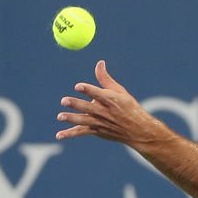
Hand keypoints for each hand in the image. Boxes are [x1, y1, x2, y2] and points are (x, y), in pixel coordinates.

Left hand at [56, 60, 170, 145]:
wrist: (137, 131)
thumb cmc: (129, 108)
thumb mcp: (120, 91)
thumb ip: (105, 79)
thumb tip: (99, 63)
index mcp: (111, 99)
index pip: (97, 93)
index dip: (87, 90)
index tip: (78, 86)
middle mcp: (104, 112)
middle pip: (88, 107)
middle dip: (76, 104)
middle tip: (63, 100)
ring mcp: (100, 123)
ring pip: (83, 121)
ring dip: (71, 118)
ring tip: (60, 116)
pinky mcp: (96, 131)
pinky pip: (81, 132)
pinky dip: (70, 134)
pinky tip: (59, 135)